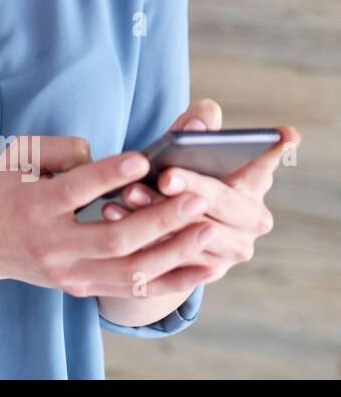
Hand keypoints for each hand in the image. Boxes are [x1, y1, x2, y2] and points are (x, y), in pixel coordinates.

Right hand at [0, 135, 214, 299]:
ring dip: (174, 254)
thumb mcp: (17, 157)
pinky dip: (170, 281)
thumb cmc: (2, 189)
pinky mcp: (79, 288)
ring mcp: (67, 272)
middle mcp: (51, 245)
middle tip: (197, 199)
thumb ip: (61, 149)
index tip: (143, 160)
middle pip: (113, 239)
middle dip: (160, 221)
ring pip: (129, 271)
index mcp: (34, 206)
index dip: (109, 175)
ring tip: (208, 232)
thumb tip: (106, 159)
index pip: (76, 190)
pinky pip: (130, 290)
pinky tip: (200, 268)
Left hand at [100, 98, 298, 286]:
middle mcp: (254, 219)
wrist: (163, 225)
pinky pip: (173, 256)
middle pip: (224, 202)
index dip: (273, 150)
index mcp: (255, 182)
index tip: (282, 135)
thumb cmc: (178, 170)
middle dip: (193, 188)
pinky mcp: (208, 271)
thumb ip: (195, 126)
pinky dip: (141, 235)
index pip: (266, 162)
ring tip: (129, 194)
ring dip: (159, 214)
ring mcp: (233, 249)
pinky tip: (114, 214)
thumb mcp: (186, 146)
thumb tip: (198, 125)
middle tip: (164, 177)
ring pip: (196, 233)